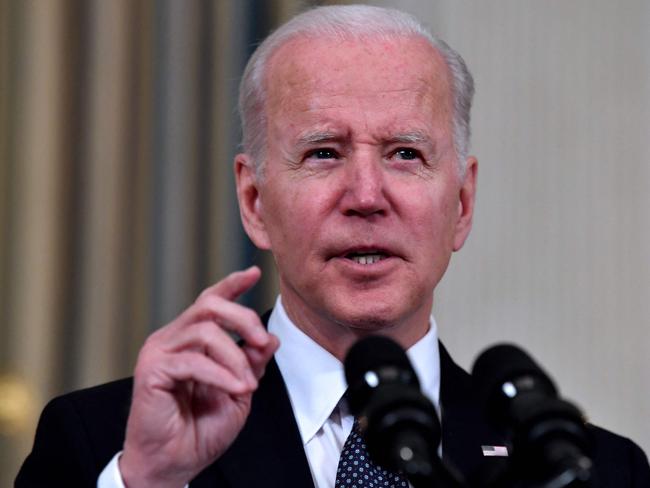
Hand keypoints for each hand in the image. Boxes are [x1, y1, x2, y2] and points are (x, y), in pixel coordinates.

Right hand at [119, 266, 278, 487]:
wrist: (174, 463)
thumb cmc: (200, 430)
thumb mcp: (238, 392)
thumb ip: (251, 364)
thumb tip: (269, 338)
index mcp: (190, 340)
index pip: (210, 301)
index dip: (232, 284)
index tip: (254, 273)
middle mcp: (172, 338)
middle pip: (209, 305)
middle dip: (242, 317)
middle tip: (261, 341)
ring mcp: (159, 351)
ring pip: (205, 331)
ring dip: (235, 357)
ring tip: (247, 384)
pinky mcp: (151, 370)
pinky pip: (194, 361)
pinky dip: (222, 375)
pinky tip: (237, 390)